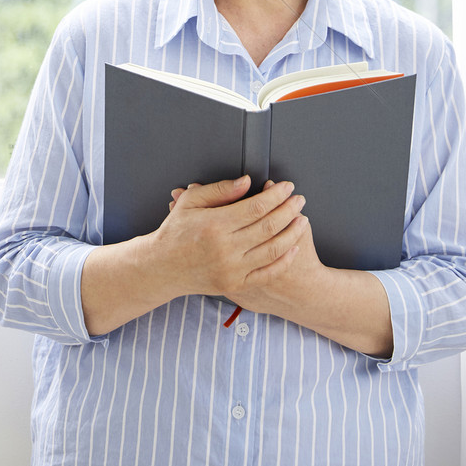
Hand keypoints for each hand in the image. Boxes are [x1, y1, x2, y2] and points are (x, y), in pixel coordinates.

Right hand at [153, 175, 312, 305]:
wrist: (163, 268)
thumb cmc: (176, 230)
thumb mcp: (191, 201)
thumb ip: (220, 190)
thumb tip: (247, 181)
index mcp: (215, 224)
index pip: (256, 206)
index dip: (276, 195)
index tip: (287, 187)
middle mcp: (225, 248)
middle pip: (268, 226)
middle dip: (289, 210)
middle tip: (299, 199)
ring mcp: (232, 269)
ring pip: (272, 250)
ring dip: (292, 233)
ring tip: (302, 219)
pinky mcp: (235, 284)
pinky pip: (266, 272)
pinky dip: (283, 260)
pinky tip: (292, 247)